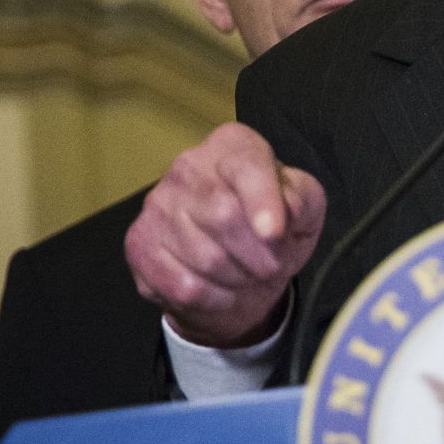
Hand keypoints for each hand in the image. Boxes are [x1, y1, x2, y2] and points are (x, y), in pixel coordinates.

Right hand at [125, 122, 325, 347]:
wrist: (237, 266)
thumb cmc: (273, 227)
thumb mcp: (303, 206)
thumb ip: (301, 200)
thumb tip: (285, 210)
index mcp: (233, 145)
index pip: (245, 166)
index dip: (262, 200)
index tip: (274, 233)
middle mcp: (188, 166)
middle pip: (224, 216)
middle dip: (260, 254)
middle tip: (274, 266)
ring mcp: (157, 204)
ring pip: (205, 257)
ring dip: (239, 278)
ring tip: (249, 275)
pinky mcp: (139, 244)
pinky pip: (183, 285)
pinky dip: (214, 298)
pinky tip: (224, 291)